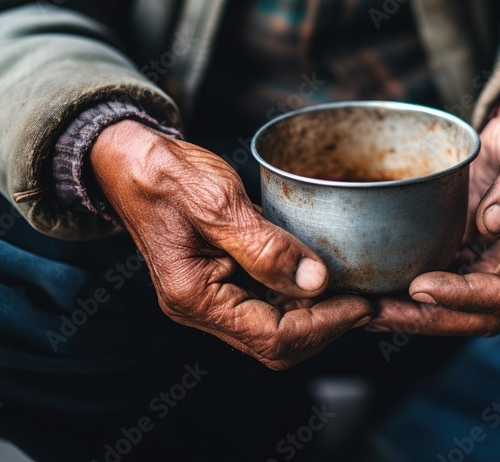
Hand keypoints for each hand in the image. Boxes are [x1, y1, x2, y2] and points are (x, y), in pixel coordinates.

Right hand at [91, 120, 372, 368]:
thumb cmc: (163, 173)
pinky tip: (326, 274)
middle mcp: (201, 307)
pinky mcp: (221, 279)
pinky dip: (300, 294)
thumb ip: (264, 245)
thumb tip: (314, 281)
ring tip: (357, 290)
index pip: (272, 336)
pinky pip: (268, 301)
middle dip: (327, 325)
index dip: (325, 325)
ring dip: (318, 313)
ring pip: (276, 325)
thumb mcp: (216, 202)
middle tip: (370, 300)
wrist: (129, 158)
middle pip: (277, 341)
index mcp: (193, 296)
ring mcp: (211, 296)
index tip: (364, 303)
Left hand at [368, 86, 499, 335]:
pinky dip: (410, 289)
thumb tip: (494, 222)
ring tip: (363, 308)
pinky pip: (444, 277)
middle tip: (375, 312)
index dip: (466, 297)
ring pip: (457, 305)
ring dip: (411, 311)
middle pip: (479, 315)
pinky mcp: (472, 246)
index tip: (421, 287)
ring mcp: (496, 258)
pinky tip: (374, 287)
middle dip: (427, 318)